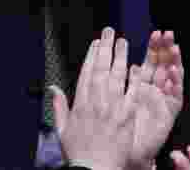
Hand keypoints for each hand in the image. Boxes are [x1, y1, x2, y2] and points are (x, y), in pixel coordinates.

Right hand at [54, 28, 136, 169]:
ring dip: (120, 56)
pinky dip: (134, 78)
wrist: (94, 169)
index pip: (86, 73)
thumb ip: (59, 107)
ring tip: (124, 42)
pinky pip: (131, 92)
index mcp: (80, 105)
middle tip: (110, 33)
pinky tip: (137, 66)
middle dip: (106, 48)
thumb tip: (52, 89)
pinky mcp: (126, 115)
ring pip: (116, 76)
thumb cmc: (79, 153)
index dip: (92, 55)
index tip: (96, 43)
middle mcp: (95, 103)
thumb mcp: (62, 130)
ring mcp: (111, 108)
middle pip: (101, 69)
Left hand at [129, 30, 183, 169]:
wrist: (125, 155)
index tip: (155, 33)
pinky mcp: (169, 113)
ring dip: (174, 62)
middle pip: (163, 65)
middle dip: (166, 49)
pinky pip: (175, 96)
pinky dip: (175, 84)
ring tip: (174, 48)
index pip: (150, 61)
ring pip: (172, 77)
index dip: (154, 47)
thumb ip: (119, 85)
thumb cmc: (120, 132)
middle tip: (166, 34)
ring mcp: (163, 101)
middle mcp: (155, 91)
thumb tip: (129, 66)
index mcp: (142, 86)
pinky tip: (174, 73)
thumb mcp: (115, 105)